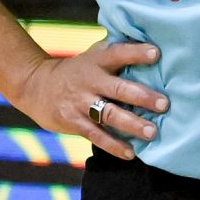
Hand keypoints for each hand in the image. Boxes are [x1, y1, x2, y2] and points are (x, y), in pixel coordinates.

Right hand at [15, 39, 167, 160]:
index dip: (136, 53)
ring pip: (109, 114)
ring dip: (132, 124)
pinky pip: (96, 135)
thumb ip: (116, 53)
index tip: (156, 53)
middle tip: (164, 104)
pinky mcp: (73, 122)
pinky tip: (131, 153)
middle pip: (118, 88)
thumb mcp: (92, 55)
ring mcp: (80, 102)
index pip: (118, 53)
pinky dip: (114, 145)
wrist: (36, 86)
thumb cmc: (78, 71)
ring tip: (152, 132)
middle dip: (142, 96)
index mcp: (97, 60)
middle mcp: (90, 80)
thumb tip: (155, 46)